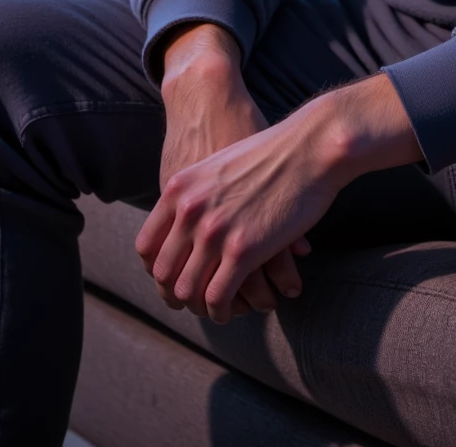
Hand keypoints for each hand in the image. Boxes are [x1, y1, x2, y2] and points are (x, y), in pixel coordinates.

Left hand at [137, 71, 422, 324]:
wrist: (309, 145)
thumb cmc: (272, 152)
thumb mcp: (217, 165)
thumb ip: (196, 194)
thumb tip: (187, 222)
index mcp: (179, 189)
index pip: (146, 246)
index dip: (157, 270)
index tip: (173, 279)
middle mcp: (189, 211)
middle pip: (164, 273)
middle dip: (177, 294)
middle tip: (193, 301)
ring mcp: (215, 231)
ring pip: (188, 291)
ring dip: (200, 307)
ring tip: (215, 309)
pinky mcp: (244, 250)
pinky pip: (218, 297)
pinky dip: (221, 310)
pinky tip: (231, 310)